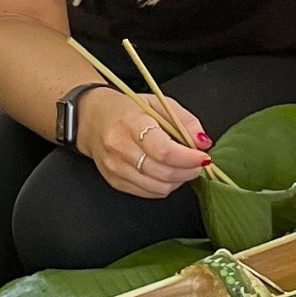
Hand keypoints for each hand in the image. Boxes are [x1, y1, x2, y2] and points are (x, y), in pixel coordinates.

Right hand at [79, 91, 210, 199]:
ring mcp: (115, 168)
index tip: (203, 157)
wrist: (92, 119)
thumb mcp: (159, 104)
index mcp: (131, 124)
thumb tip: (203, 142)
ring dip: (178, 180)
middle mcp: (119, 148)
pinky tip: (168, 173)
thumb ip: (185, 121)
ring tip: (184, 167)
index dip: (188, 158)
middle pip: (163, 173)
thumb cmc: (126, 110)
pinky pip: (148, 193)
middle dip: (188, 171)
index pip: (164, 151)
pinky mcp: (114, 181)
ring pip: (157, 187)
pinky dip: (164, 186)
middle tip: (199, 163)